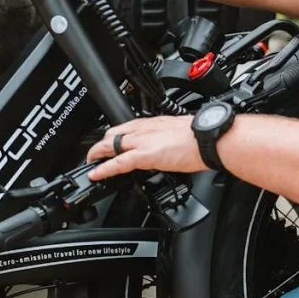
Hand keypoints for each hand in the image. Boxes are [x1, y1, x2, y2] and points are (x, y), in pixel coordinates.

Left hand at [86, 116, 207, 180]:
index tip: (109, 143)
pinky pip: (118, 162)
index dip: (113, 137)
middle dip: (100, 145)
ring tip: (90, 164)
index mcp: (153, 123)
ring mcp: (143, 141)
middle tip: (94, 155)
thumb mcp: (178, 133)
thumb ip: (166, 140)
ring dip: (97, 155)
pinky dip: (104, 169)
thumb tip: (166, 148)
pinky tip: (96, 174)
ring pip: (110, 145)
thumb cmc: (201, 138)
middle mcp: (144, 129)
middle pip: (112, 134)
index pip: (125, 128)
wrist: (208, 139)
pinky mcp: (145, 155)